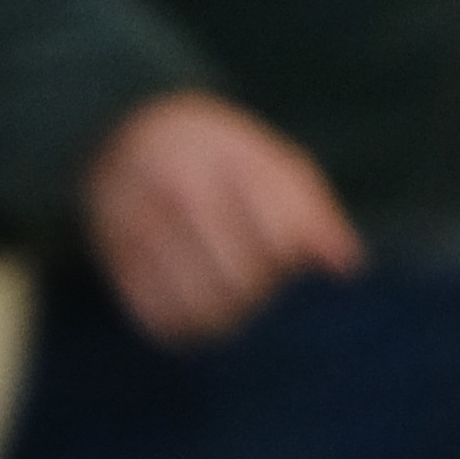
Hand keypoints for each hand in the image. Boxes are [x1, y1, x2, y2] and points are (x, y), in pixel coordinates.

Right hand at [84, 93, 361, 347]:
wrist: (122, 134)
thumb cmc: (215, 155)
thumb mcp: (268, 159)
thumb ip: (309, 208)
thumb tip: (345, 264)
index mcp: (223, 160)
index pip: (277, 238)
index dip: (288, 257)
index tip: (283, 250)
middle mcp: (176, 193)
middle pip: (239, 280)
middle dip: (258, 290)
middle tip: (256, 279)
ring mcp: (139, 230)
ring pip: (199, 309)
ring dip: (224, 315)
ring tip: (229, 297)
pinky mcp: (115, 263)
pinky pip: (158, 319)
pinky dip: (184, 325)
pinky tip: (195, 306)